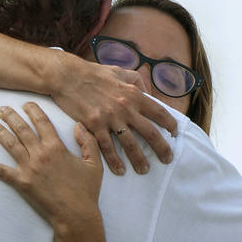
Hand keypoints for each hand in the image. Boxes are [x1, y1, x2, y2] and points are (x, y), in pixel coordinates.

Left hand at [0, 103, 102, 230]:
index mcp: (57, 147)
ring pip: (10, 145)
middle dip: (10, 116)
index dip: (33, 111)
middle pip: (22, 129)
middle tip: (1, 109)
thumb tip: (79, 125)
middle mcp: (41, 154)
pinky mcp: (21, 183)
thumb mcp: (94, 164)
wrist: (76, 216)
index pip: (42, 122)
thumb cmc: (86, 191)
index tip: (25, 104)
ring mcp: (29, 169)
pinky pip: (1, 171)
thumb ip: (88, 143)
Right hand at [49, 57, 177, 175]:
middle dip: (162, 148)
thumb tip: (149, 93)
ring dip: (140, 160)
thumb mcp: (119, 71)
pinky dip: (115, 161)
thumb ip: (136, 81)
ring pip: (131, 145)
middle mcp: (126, 107)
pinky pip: (107, 148)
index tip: (174, 134)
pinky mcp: (94, 126)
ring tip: (144, 170)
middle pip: (150, 133)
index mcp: (134, 93)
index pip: (160, 112)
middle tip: (167, 159)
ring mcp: (110, 118)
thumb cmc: (93, 73)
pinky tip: (120, 170)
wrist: (67, 76)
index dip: (170, 125)